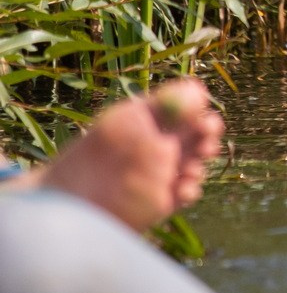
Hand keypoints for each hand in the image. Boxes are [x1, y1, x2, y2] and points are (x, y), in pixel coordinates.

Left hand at [33, 78, 223, 233]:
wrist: (72, 202)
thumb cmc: (98, 158)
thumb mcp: (133, 126)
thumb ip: (167, 109)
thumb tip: (199, 90)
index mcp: (149, 121)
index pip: (185, 110)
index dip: (200, 115)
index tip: (205, 122)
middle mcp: (157, 144)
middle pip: (196, 135)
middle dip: (207, 138)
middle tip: (206, 145)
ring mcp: (159, 172)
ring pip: (195, 163)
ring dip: (200, 164)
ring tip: (189, 171)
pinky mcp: (160, 199)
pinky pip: (187, 190)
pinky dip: (191, 189)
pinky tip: (182, 189)